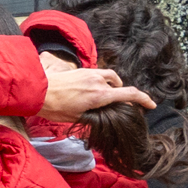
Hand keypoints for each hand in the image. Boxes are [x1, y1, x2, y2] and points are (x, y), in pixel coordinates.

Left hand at [38, 53, 152, 122]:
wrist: (36, 90)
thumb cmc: (54, 107)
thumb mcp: (76, 117)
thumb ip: (93, 115)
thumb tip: (103, 117)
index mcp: (100, 95)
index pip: (130, 94)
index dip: (144, 99)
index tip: (151, 105)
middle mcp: (98, 81)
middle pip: (120, 86)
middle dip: (123, 96)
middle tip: (120, 106)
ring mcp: (90, 73)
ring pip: (111, 77)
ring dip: (114, 85)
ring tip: (107, 95)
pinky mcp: (82, 70)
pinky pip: (99, 73)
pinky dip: (102, 80)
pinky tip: (92, 89)